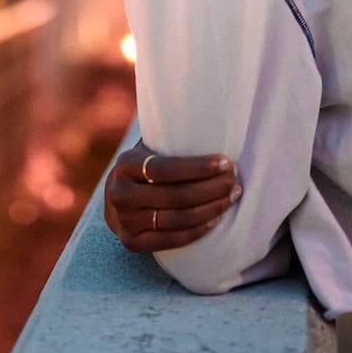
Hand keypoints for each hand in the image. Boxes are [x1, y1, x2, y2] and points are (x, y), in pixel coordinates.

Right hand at [104, 138, 241, 252]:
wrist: (116, 201)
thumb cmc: (146, 166)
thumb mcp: (149, 147)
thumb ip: (169, 134)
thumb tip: (213, 109)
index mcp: (125, 164)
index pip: (165, 169)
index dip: (198, 168)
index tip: (226, 163)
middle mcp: (119, 194)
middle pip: (174, 196)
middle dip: (211, 189)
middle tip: (235, 181)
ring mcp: (124, 222)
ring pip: (175, 219)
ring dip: (210, 209)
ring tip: (232, 197)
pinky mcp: (132, 243)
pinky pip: (171, 240)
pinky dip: (197, 230)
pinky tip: (216, 219)